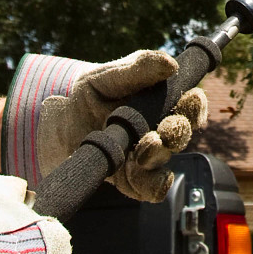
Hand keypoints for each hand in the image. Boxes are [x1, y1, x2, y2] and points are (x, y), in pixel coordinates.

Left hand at [6, 49, 210, 201]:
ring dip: (161, 155)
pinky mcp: (131, 180)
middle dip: (178, 131)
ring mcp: (146, 158)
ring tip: (146, 148)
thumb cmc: (89, 95)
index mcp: (159, 103)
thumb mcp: (108, 76)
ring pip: (166, 161)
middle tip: (165, 129)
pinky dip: (155, 186)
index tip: (191, 99)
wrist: (57, 125)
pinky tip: (148, 177)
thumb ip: (138, 68)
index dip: (195, 104)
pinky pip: (151, 189)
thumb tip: (171, 64)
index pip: (189, 104)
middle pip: (181, 134)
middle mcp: (158, 131)